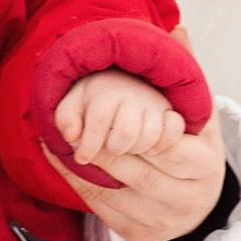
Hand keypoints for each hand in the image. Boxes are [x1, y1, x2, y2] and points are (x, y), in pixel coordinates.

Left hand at [48, 88, 227, 240]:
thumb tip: (177, 29)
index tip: (107, 108)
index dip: (134, 130)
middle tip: (73, 126)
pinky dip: (77, 182)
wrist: (197, 203)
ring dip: (83, 166)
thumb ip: (186, 72)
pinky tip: (61, 160)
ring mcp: (160, 220)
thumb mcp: (196, 112)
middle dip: (103, 148)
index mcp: (204, 167)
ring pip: (114, 191)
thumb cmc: (192, 147)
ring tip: (61, 141)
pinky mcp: (136, 233)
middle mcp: (185, 199)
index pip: (166, 147)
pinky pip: (99, 206)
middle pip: (137, 172)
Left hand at [55, 69, 183, 178]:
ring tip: (125, 150)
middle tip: (106, 151)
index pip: (99, 120)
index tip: (81, 158)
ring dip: (135, 151)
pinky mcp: (172, 113)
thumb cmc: (92, 100)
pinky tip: (148, 151)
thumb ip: (66, 119)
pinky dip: (161, 145)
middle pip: (125, 133)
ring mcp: (156, 104)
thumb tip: (71, 136)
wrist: (122, 81)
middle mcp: (134, 95)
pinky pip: (174, 132)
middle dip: (112, 150)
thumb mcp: (72, 105)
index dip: (88, 145)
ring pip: (149, 137)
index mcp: (106, 91)